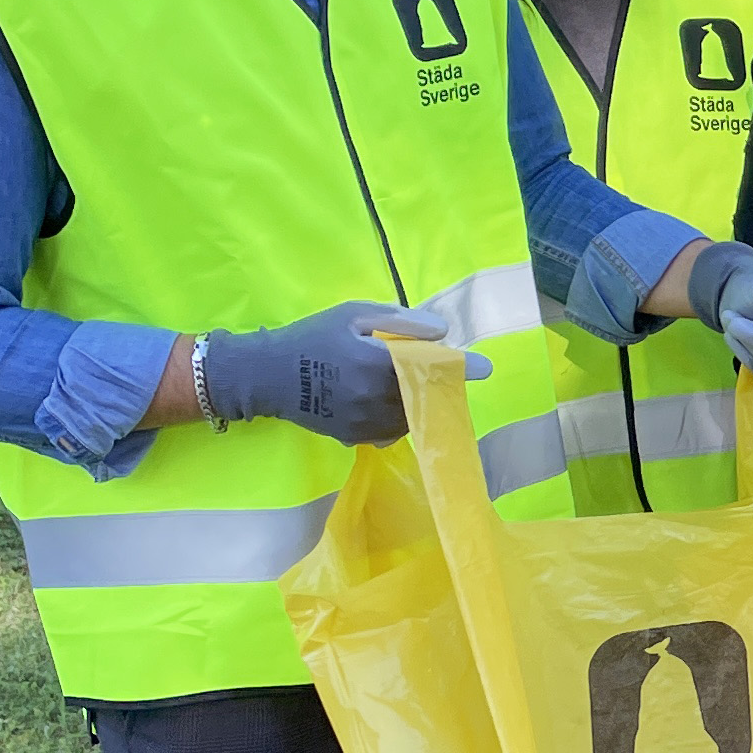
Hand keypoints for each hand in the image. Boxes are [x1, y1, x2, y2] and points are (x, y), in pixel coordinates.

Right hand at [195, 303, 486, 449]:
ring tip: (413, 388)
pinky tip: (388, 403)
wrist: (265, 376)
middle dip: (438, 387)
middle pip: (423, 397)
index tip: (487, 367)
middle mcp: (371, 398)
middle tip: (443, 374)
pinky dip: (398, 419)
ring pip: (409, 418)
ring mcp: (362, 423)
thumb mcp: (351, 315)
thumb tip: (442, 330)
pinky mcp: (352, 437)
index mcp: (372, 363)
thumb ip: (398, 321)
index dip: (458, 368)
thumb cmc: (311, 337)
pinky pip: (391, 433)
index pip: (427, 367)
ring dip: (419, 405)